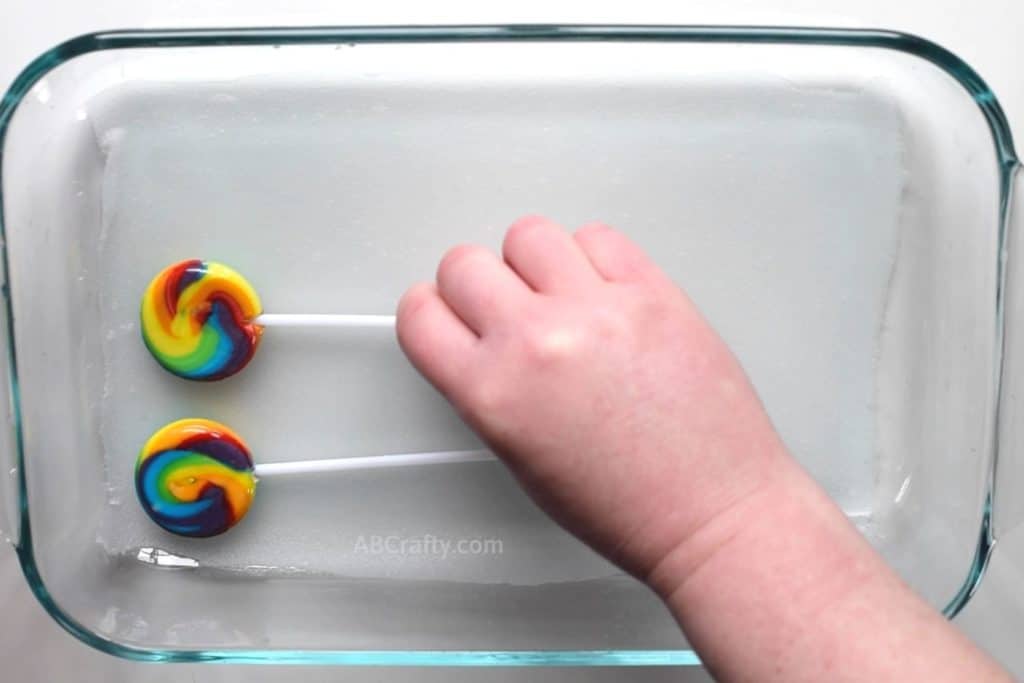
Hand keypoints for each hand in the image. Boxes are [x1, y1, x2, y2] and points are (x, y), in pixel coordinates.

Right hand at [396, 215, 788, 583]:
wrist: (711, 511)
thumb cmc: (624, 506)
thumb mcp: (520, 457)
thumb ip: (489, 387)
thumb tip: (483, 336)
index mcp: (492, 393)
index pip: (420, 315)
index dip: (431, 312)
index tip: (450, 316)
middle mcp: (536, 340)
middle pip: (463, 263)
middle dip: (475, 284)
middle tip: (506, 308)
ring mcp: (597, 308)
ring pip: (528, 234)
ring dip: (532, 262)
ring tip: (559, 295)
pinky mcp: (653, 291)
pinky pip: (598, 237)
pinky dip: (592, 257)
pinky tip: (604, 293)